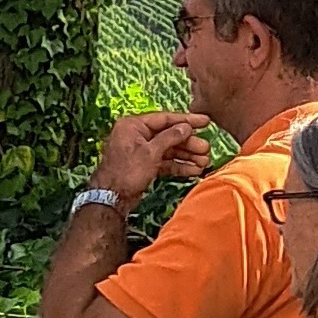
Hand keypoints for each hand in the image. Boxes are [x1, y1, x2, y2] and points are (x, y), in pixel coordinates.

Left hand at [95, 107, 212, 202]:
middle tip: (206, 148)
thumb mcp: (150, 152)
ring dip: (187, 156)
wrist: (111, 198)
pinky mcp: (144, 165)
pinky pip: (165, 162)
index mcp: (133, 126)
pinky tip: (194, 170)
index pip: (165, 119)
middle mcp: (136, 135)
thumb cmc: (126, 172)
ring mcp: (140, 151)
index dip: (187, 120)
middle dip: (189, 143)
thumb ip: (170, 137)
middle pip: (169, 135)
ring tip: (204, 161)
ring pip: (169, 150)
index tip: (205, 121)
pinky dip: (178, 166)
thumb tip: (186, 127)